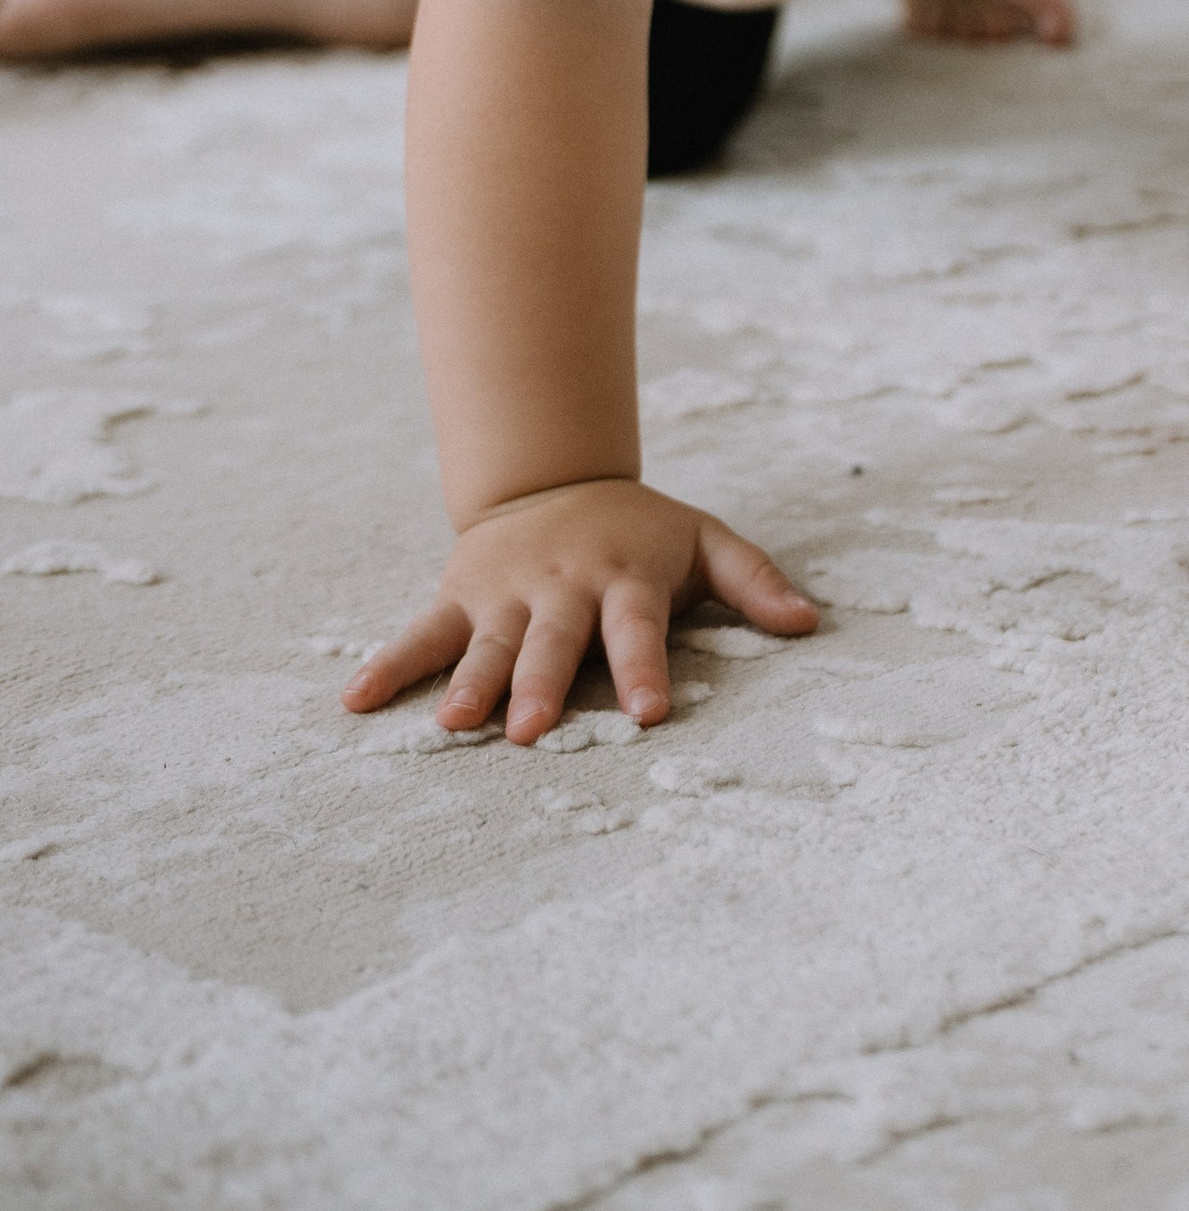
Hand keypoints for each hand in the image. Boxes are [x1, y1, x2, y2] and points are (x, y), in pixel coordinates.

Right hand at [341, 476, 817, 742]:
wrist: (555, 478)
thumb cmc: (641, 531)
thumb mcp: (705, 540)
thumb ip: (755, 581)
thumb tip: (810, 623)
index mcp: (626, 577)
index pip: (639, 628)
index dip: (645, 668)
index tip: (651, 713)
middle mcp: (564, 586)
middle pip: (553, 642)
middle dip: (541, 685)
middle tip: (528, 732)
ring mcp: (506, 592)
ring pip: (487, 642)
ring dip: (471, 682)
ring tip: (453, 724)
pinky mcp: (460, 596)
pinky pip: (420, 635)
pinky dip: (388, 665)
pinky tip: (355, 701)